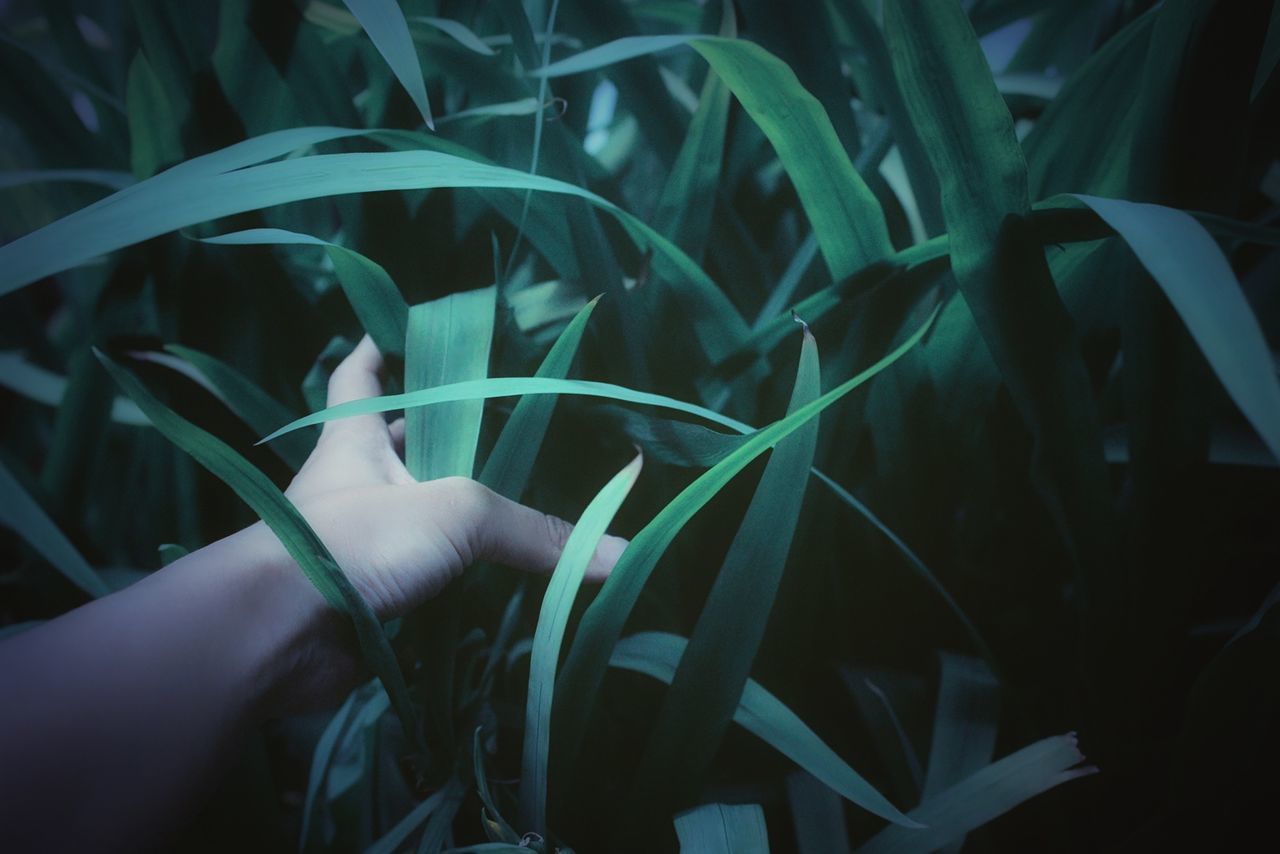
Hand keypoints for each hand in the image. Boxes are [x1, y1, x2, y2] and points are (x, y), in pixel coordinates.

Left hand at [246, 336, 627, 711]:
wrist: (280, 634)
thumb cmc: (358, 539)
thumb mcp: (456, 513)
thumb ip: (533, 532)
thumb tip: (619, 553)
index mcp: (356, 440)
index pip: (359, 377)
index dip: (376, 350)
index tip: (395, 329)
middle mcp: (350, 487)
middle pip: (391, 448)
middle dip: (434, 437)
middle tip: (492, 427)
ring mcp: (352, 546)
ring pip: (406, 517)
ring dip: (446, 513)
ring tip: (506, 501)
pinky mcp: (361, 600)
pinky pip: (413, 580)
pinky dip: (446, 579)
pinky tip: (486, 580)